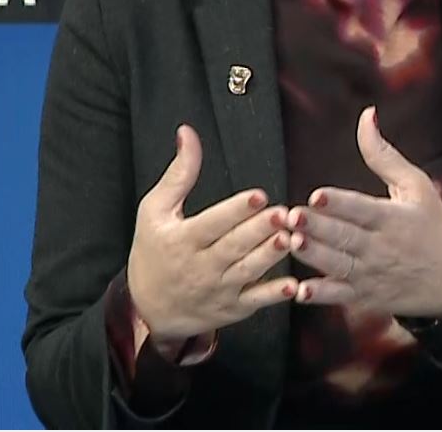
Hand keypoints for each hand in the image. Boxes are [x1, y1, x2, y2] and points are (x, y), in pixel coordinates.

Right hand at [126, 124, 298, 340]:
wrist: (148, 307)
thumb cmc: (153, 250)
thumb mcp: (155, 210)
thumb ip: (179, 173)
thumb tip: (188, 133)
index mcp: (181, 240)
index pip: (211, 223)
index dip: (234, 210)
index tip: (258, 196)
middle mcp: (200, 267)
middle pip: (233, 247)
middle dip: (259, 231)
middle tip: (284, 214)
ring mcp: (218, 290)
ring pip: (248, 272)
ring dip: (270, 256)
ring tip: (290, 238)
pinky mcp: (232, 308)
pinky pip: (255, 303)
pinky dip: (273, 295)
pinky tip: (292, 285)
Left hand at [285, 106, 441, 317]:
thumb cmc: (434, 228)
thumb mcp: (416, 186)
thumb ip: (384, 154)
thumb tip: (366, 116)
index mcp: (392, 218)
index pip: (362, 208)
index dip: (340, 202)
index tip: (318, 195)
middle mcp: (380, 247)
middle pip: (345, 236)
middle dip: (318, 227)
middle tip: (293, 217)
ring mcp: (372, 274)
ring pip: (339, 265)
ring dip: (314, 256)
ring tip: (293, 244)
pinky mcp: (366, 296)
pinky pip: (341, 297)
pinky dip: (322, 295)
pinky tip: (301, 291)